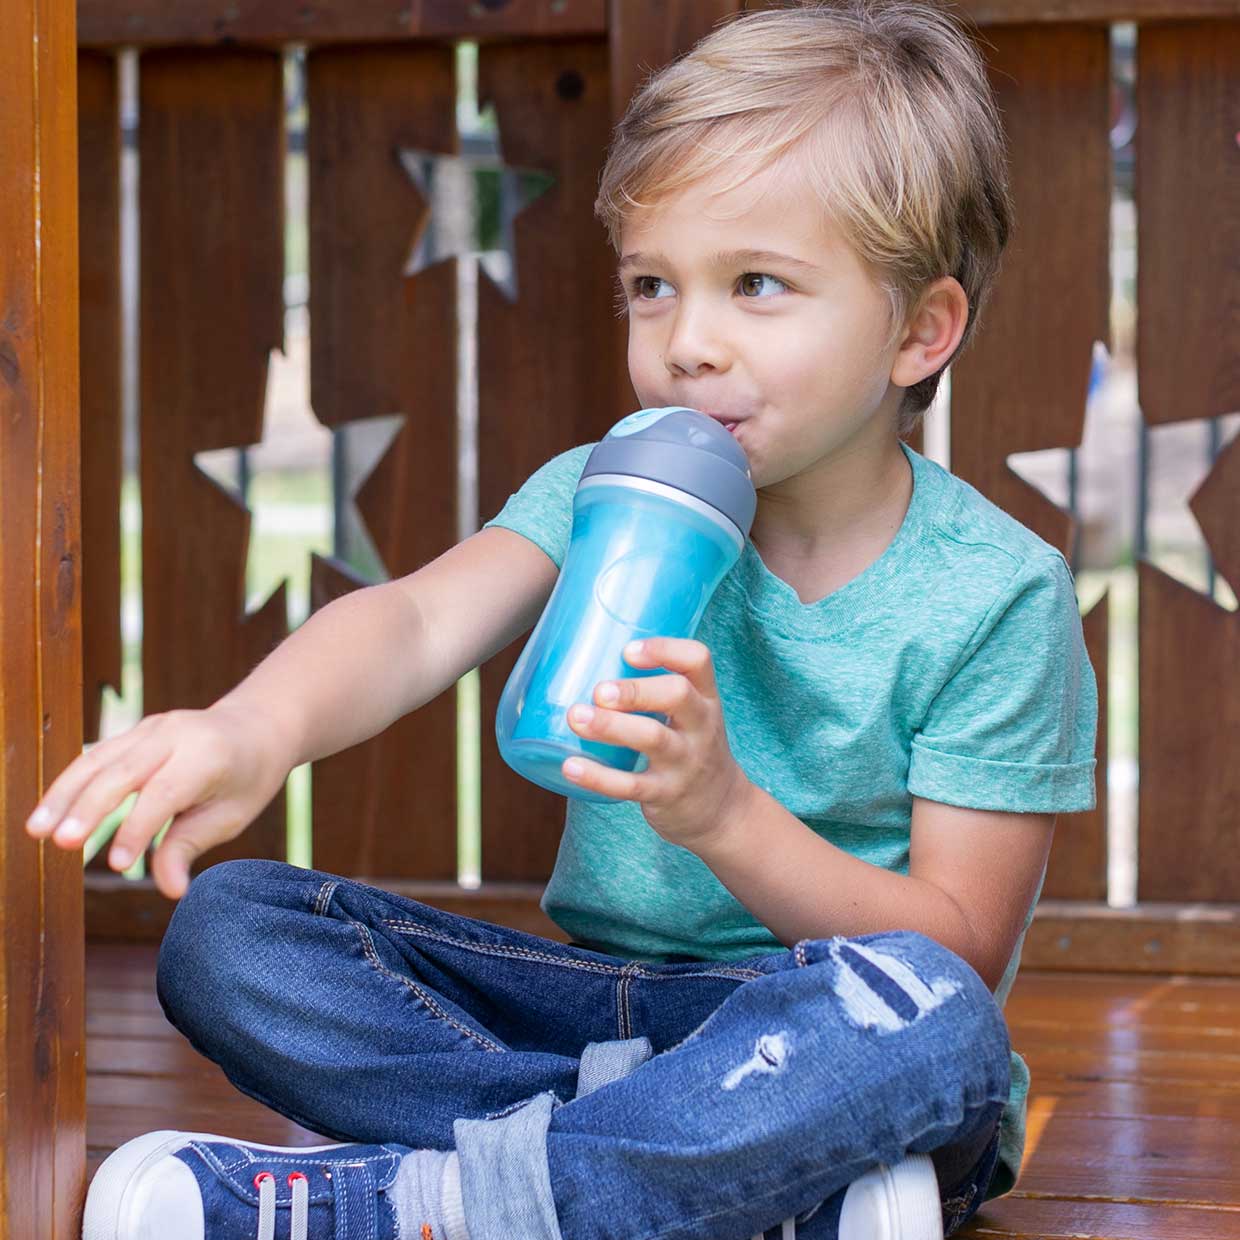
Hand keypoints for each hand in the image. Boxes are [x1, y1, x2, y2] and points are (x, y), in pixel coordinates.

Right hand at [23, 703, 293, 899]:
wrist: (257, 727)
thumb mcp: (232, 815)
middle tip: (61, 844)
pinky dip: (69, 784)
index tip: (117, 866)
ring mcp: (151, 727)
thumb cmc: (246, 778)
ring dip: (64, 794)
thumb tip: (171, 891)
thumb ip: (191, 846)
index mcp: (208, 754)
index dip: (138, 828)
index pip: (164, 792)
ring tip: (35, 831)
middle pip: (123, 771)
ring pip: (99, 759)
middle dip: (89, 808)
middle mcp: (176, 734)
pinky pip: (96, 757)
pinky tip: (47, 814)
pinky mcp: (134, 731)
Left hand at [563, 637, 751, 850]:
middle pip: (677, 695)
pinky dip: (598, 776)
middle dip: (635, 690)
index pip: (698, 660)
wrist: (721, 809)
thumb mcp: (692, 715)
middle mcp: (700, 726)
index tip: (629, 650)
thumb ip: (656, 691)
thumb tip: (588, 664)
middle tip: (599, 691)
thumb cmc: (691, 748)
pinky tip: (570, 766)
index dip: (665, 650)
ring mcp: (685, 761)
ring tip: (576, 717)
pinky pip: (631, 785)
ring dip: (611, 726)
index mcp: (705, 698)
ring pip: (652, 738)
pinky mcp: (666, 794)